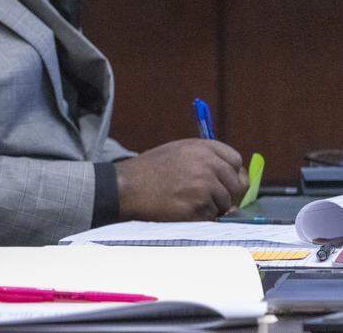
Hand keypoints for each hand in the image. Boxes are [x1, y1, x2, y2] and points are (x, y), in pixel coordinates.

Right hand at [116, 139, 248, 221]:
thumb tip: (235, 178)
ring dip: (212, 207)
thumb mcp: (176, 152)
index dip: (232, 173)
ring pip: (226, 203)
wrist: (127, 187)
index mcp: (202, 148)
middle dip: (225, 194)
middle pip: (236, 184)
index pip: (235, 161)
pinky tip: (182, 209)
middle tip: (206, 198)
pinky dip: (201, 217)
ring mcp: (205, 186)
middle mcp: (207, 164)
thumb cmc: (148, 171)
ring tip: (187, 202)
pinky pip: (212, 216)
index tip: (225, 181)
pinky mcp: (200, 206)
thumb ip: (205, 159)